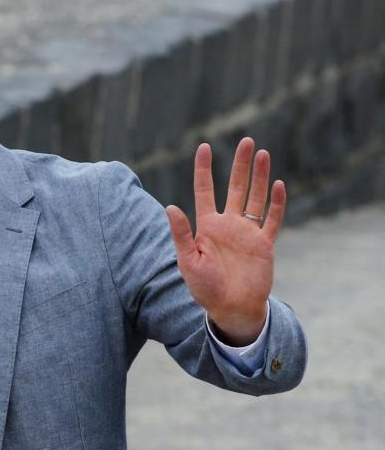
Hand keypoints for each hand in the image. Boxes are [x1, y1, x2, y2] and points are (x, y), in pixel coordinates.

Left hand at [165, 137, 284, 344]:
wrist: (230, 308)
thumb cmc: (204, 287)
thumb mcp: (187, 260)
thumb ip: (181, 233)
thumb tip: (170, 206)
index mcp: (206, 226)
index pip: (204, 190)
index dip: (203, 169)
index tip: (203, 147)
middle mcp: (227, 224)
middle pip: (235, 187)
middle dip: (240, 164)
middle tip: (246, 141)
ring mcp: (247, 232)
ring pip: (255, 197)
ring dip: (259, 176)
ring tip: (262, 153)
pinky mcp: (264, 243)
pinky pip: (272, 219)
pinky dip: (276, 203)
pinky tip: (277, 185)